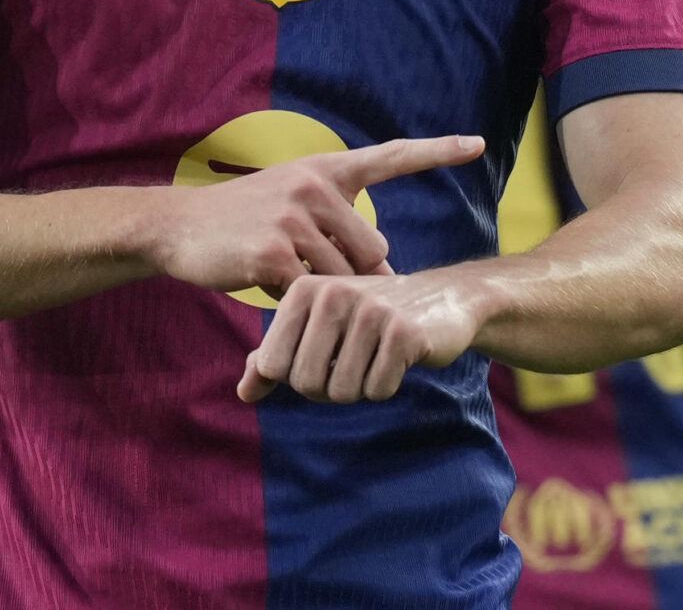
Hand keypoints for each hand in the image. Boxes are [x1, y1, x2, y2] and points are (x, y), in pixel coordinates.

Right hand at [155, 134, 483, 299]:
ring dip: (323, 292)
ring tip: (280, 270)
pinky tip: (263, 281)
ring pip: (345, 279)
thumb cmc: (244, 220)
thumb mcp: (293, 202)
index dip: (437, 152)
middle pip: (372, 250)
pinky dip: (294, 302)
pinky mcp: (273, 254)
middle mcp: (313, 186)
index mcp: (324, 169)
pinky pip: (311, 296)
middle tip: (311, 270)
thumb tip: (387, 268)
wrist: (179, 227)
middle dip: (354, 275)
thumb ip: (339, 225)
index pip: (390, 157)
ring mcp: (293, 218)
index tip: (478, 144)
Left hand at [237, 260, 484, 404]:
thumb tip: (244, 393)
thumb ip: (275, 357)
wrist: (438, 298)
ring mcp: (370, 310)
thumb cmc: (364, 317)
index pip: (273, 365)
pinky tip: (397, 357)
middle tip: (352, 361)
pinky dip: (386, 385)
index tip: (320, 357)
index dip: (296, 376)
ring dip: (360, 387)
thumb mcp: (315, 329)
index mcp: (303, 289)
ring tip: (374, 356)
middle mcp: (333, 292)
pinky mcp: (405, 331)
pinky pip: (378, 390)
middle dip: (329, 388)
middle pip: (306, 383)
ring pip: (343, 392)